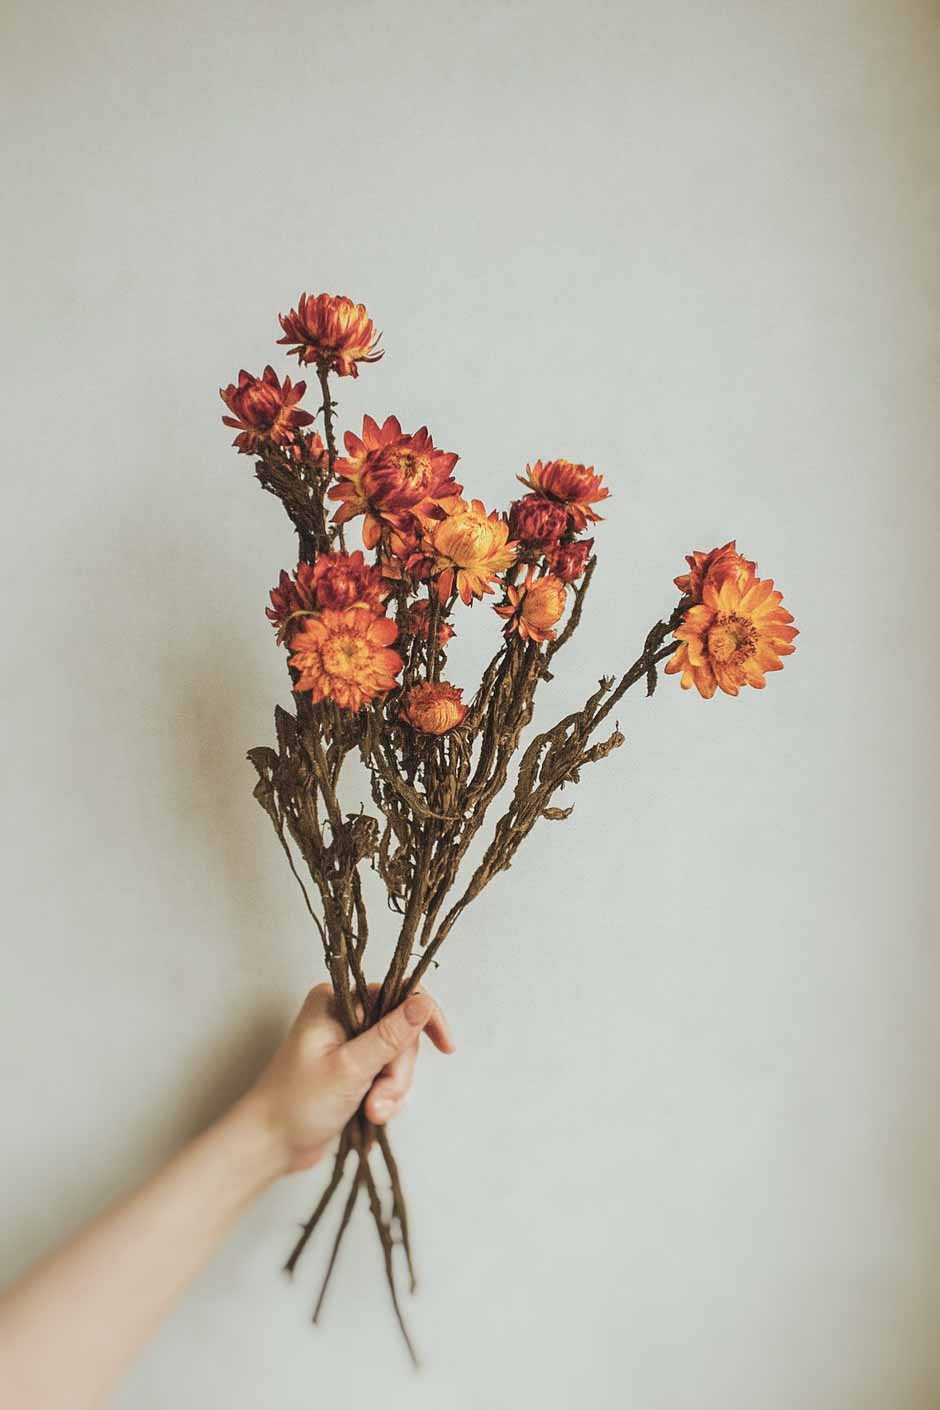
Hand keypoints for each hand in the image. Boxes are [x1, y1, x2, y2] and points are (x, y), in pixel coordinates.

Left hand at [243, 984, 454, 1175]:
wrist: (270, 1145)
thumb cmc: (297, 1103)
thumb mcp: (350, 1068)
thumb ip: (390, 1035)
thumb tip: (424, 1004)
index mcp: (335, 1000)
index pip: (395, 994)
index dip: (423, 1018)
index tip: (445, 1046)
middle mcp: (343, 1015)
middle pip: (401, 1032)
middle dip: (396, 1072)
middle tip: (378, 1102)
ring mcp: (350, 1043)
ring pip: (398, 1058)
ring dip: (391, 1090)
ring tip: (371, 1114)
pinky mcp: (354, 1069)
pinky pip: (388, 1076)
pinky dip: (386, 1098)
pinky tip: (371, 1116)